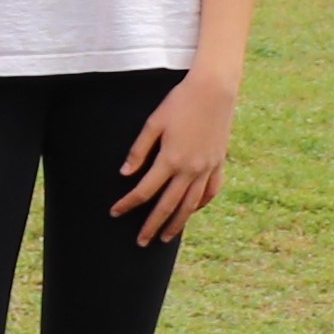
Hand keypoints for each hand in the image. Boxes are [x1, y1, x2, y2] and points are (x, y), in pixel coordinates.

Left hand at [110, 65, 239, 246]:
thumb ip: (138, 151)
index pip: (144, 191)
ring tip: (166, 237)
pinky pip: (211, 191)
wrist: (214, 90)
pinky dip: (200, 204)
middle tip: (141, 242)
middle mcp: (190, 169)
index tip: (115, 213)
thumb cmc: (179, 103)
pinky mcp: (219, 163)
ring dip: (177, 223)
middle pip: (168, 206)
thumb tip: (124, 175)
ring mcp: (207, 168)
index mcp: (170, 159)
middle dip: (152, 226)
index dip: (128, 204)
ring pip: (191, 204)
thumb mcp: (153, 123)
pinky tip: (191, 211)